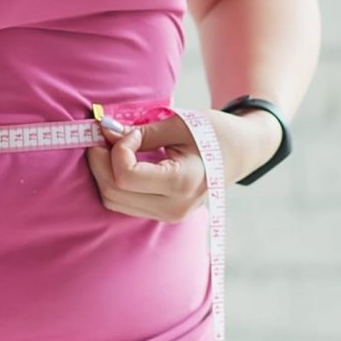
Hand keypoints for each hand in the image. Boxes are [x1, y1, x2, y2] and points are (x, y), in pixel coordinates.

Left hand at [85, 108, 274, 221]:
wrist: (241, 153)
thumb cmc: (214, 133)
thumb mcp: (179, 124)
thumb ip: (139, 131)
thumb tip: (103, 130)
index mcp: (182, 183)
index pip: (125, 175)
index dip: (117, 150)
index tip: (131, 132)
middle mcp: (173, 207)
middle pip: (113, 191)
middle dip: (100, 161)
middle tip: (105, 136)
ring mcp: (166, 216)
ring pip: (112, 200)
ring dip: (103, 172)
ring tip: (114, 147)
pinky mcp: (160, 215)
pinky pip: (122, 203)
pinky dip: (113, 181)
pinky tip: (121, 161)